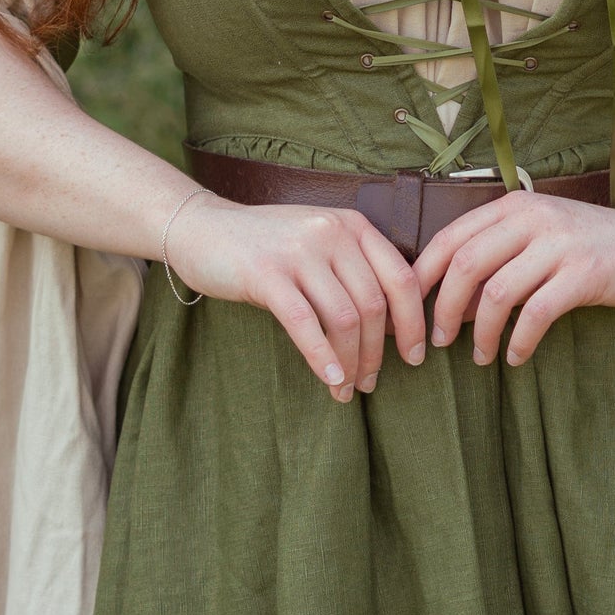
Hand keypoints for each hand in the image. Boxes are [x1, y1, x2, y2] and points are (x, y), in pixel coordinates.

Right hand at [166, 195, 425, 401]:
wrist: (200, 228)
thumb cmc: (264, 245)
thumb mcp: (318, 243)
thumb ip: (353, 269)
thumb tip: (392, 327)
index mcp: (352, 226)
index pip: (401, 278)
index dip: (412, 323)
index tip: (414, 356)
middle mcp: (331, 232)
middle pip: (373, 305)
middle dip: (377, 352)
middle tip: (370, 382)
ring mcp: (299, 251)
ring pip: (344, 318)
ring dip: (350, 361)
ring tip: (347, 389)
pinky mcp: (265, 272)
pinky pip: (305, 322)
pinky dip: (321, 357)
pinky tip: (329, 380)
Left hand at [414, 193, 614, 366]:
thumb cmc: (594, 244)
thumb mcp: (543, 233)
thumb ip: (501, 252)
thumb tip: (452, 296)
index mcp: (515, 206)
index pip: (450, 238)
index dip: (422, 277)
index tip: (411, 310)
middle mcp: (534, 218)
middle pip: (465, 266)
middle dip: (444, 309)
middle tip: (438, 341)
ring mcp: (561, 244)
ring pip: (497, 293)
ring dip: (480, 333)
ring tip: (479, 356)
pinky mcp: (586, 273)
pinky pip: (536, 313)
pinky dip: (519, 341)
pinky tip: (517, 357)